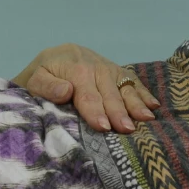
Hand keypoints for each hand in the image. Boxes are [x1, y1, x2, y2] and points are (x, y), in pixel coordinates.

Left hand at [13, 43, 158, 132]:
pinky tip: (154, 106)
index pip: (87, 94)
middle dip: (119, 111)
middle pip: (109, 91)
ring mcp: (108, 66)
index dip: (95, 111)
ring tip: (146, 119)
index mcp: (74, 69)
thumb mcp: (34, 80)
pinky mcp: (116, 69)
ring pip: (124, 85)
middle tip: (127, 129)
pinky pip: (131, 79)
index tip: (104, 127)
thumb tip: (66, 90)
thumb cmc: (41, 76)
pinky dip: (143, 92)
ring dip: (136, 103)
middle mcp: (94, 65)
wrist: (51, 58)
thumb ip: (47, 86)